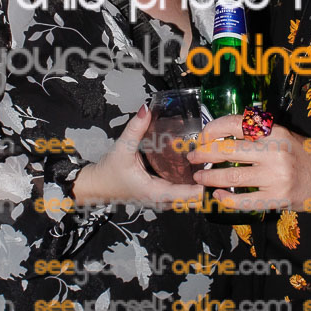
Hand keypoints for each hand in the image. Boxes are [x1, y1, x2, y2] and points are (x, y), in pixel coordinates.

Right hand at [74, 104, 201, 209]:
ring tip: (207, 160)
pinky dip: (188, 181)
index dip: (204, 185)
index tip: (213, 169)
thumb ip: (135, 129)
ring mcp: (161, 200)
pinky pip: (179, 191)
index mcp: (156, 193)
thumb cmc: (108, 173)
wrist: (95, 186)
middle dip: (204, 181)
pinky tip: (193, 166)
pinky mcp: (159, 195)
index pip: (188, 195)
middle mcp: (162, 200)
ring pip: (187, 195)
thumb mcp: (121, 149)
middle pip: (192, 197)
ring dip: (197, 181)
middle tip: (214, 159)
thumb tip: (146, 109)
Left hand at [187, 114, 310, 212]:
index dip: (212, 129)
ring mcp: (275, 176)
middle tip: (192, 157)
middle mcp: (274, 151)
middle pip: (228, 150)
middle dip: (204, 153)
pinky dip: (227, 200)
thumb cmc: (302, 153)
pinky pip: (245, 201)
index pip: (235, 124)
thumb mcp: (281, 134)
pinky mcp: (277, 198)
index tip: (202, 137)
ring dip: (210, 178)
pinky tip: (217, 197)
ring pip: (233, 177)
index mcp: (274, 132)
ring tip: (199, 178)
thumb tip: (219, 136)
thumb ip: (256, 134)